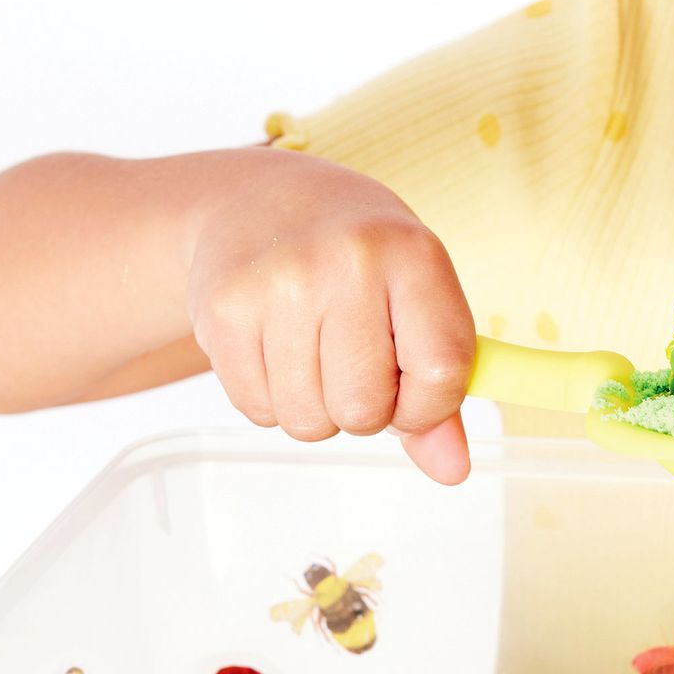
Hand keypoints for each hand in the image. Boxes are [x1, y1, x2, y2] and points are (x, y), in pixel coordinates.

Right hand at [185, 150, 475, 483]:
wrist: (263, 202)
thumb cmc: (361, 259)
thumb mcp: (417, 297)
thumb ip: (442, 387)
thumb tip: (452, 471)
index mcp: (414, 255)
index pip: (441, 372)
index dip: (429, 406)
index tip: (414, 394)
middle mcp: (346, 262)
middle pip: (365, 410)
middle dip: (365, 411)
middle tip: (355, 362)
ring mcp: (278, 284)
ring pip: (308, 421)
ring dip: (317, 408)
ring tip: (315, 350)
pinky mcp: (222, 311)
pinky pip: (259, 411)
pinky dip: (273, 399)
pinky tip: (276, 347)